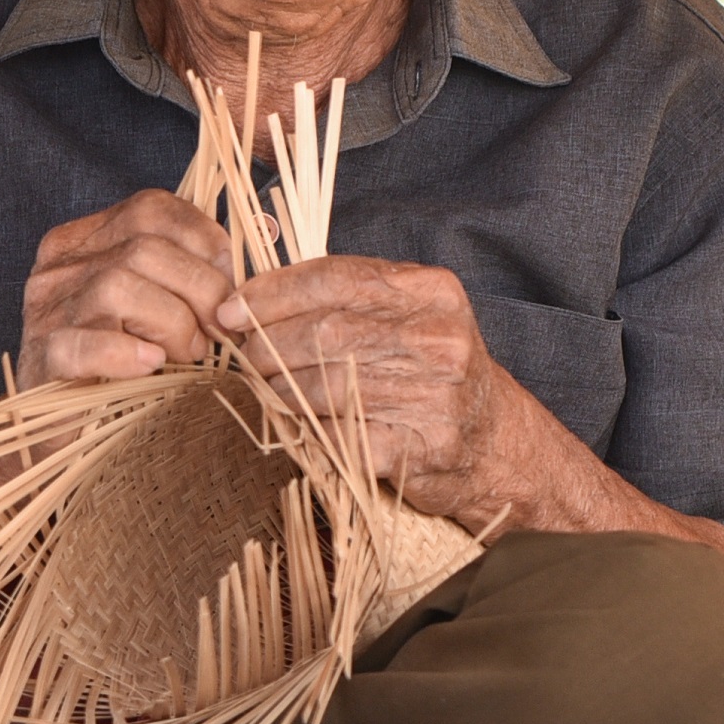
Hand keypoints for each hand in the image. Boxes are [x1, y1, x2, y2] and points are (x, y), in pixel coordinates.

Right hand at [19, 191, 242, 386]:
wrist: (61, 423)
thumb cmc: (124, 359)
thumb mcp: (156, 301)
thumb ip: (188, 272)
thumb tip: (251, 253)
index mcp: (87, 240)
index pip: (151, 210)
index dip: (204, 239)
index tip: (231, 280)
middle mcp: (61, 267)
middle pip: (144, 250)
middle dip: (201, 290)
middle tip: (219, 331)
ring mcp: (46, 312)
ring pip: (118, 289)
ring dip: (172, 324)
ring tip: (187, 353)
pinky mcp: (40, 360)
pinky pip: (83, 345)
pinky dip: (124, 353)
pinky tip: (151, 364)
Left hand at [220, 254, 515, 534]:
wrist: (492, 442)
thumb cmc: (431, 374)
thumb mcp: (405, 317)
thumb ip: (344, 300)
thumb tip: (248, 301)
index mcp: (432, 291)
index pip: (337, 277)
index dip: (274, 293)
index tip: (231, 310)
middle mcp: (440, 336)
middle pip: (326, 331)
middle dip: (268, 346)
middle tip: (245, 359)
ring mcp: (436, 393)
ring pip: (325, 385)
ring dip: (280, 390)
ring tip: (267, 390)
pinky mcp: (423, 446)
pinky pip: (340, 435)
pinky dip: (307, 431)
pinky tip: (299, 426)